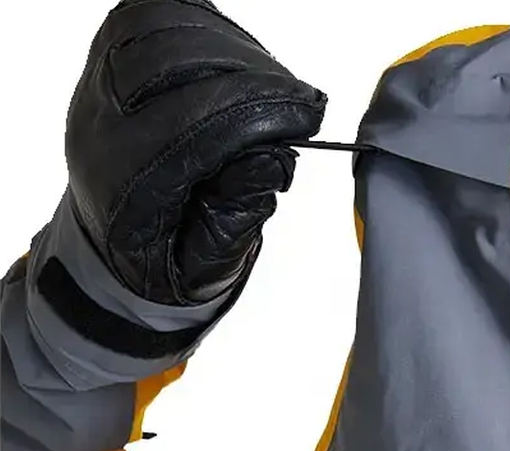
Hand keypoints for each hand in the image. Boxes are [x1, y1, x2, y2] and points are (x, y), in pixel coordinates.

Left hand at [66, 0, 325, 304]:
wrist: (115, 238)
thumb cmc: (164, 255)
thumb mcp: (207, 264)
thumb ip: (238, 214)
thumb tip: (270, 155)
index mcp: (122, 184)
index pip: (189, 127)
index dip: (257, 113)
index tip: (307, 117)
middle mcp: (99, 121)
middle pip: (177, 65)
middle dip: (253, 79)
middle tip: (300, 104)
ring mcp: (99, 79)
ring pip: (167, 30)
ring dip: (235, 53)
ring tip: (274, 89)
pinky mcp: (110, 52)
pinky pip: (158, 15)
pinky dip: (208, 29)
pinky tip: (241, 62)